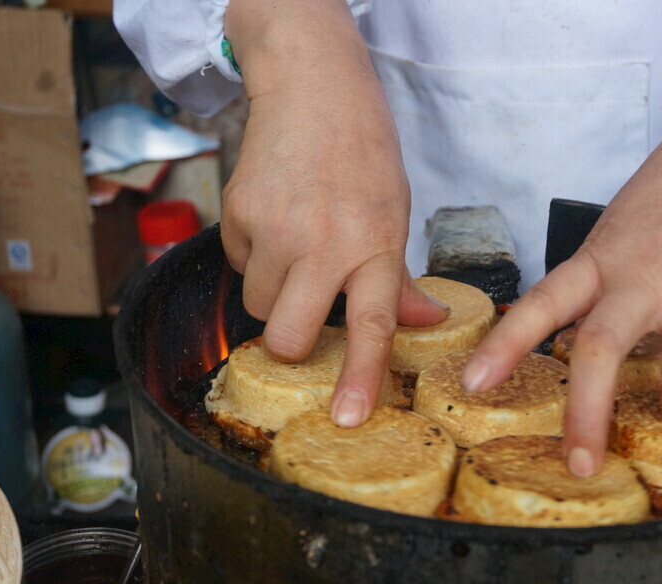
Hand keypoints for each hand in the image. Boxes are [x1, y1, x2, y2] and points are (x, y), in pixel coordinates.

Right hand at [223, 0, 446, 426]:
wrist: (313, 89)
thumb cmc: (363, 154)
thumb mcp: (394, 214)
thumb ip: (397, 277)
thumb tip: (424, 322)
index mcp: (374, 247)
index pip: (371, 326)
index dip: (358, 377)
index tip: (347, 417)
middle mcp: (324, 244)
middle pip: (287, 337)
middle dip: (289, 342)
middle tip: (302, 311)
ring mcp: (276, 229)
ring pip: (256, 305)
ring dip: (271, 291)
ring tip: (294, 245)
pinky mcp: (238, 213)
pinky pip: (237, 263)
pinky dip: (252, 253)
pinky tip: (275, 218)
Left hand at [462, 56, 661, 475]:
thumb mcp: (618, 230)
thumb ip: (599, 285)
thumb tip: (580, 344)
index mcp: (600, 258)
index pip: (540, 305)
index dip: (503, 348)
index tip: (471, 385)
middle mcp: (641, 279)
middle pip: (599, 354)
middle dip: (587, 417)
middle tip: (581, 463)